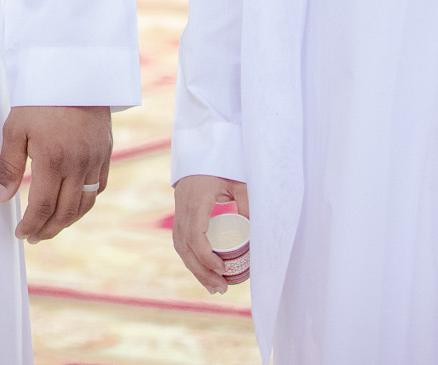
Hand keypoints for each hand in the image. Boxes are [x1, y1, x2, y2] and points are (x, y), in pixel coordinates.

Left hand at [0, 105, 110, 242]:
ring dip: (67, 221)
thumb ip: (9, 166)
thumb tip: (1, 197)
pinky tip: (73, 205)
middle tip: (34, 237)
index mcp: (53, 161)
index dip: (31, 225)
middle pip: (65, 212)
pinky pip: (98, 187)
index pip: (42, 207)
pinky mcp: (105, 153)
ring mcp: (95, 160)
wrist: (74, 72)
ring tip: (51, 227)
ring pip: (85, 204)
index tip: (21, 233)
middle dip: (48, 229)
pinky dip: (85, 203)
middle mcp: (78, 165)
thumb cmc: (40, 98)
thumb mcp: (15, 129)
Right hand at [172, 173, 249, 292]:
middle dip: (201, 271)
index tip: (222, 269)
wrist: (202, 148)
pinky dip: (190, 258)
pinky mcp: (180, 213)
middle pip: (185, 246)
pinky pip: (180, 240)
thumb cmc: (224, 163)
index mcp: (196, 200)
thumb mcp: (240, 182)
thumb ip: (248, 204)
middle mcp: (183, 207)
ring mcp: (179, 210)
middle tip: (220, 288)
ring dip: (194, 268)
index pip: (194, 235)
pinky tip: (202, 271)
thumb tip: (259, 235)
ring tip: (213, 287)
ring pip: (180, 246)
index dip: (205, 256)